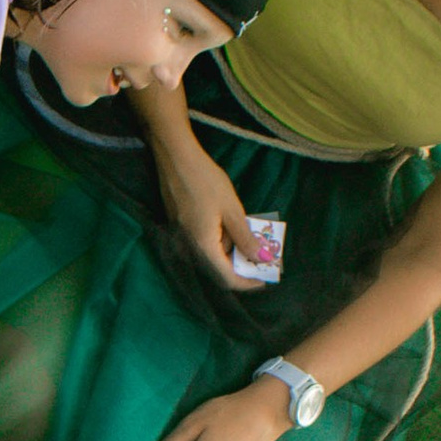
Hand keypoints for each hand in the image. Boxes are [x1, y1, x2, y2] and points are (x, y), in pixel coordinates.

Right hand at [161, 151, 263, 286]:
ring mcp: (181, 240)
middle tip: (262, 258)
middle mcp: (188, 249)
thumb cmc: (206, 180)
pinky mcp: (179, 230)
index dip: (247, 282)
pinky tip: (231, 228)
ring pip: (210, 259)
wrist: (176, 158)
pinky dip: (219, 244)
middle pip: (217, 271)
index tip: (265, 277)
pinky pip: (202, 246)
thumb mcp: (232, 209)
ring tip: (250, 239)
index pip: (226, 278)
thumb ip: (245, 238)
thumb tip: (261, 259)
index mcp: (202, 247)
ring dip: (231, 254)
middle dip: (241, 268)